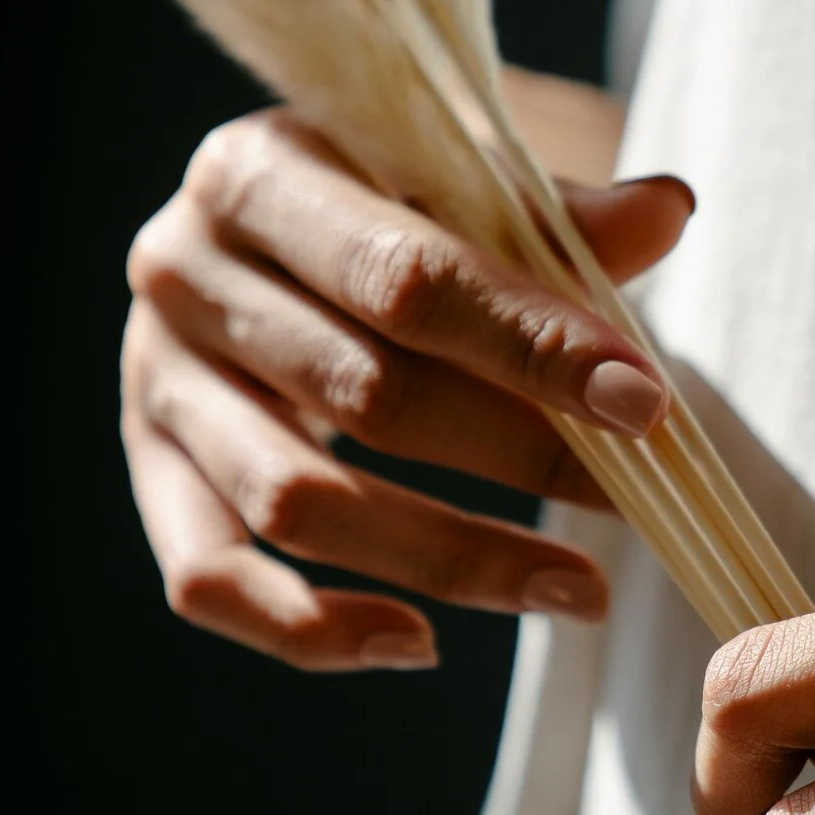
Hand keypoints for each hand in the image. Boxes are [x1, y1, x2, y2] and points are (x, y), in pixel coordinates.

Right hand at [122, 103, 692, 669]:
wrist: (270, 223)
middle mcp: (182, 272)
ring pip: (294, 503)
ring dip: (449, 560)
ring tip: (577, 591)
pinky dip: (311, 628)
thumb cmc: (381, 196)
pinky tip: (421, 643)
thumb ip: (552, 210)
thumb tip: (666, 210)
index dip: (531, 345)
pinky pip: (208, 578)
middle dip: (520, 455)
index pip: (405, 276)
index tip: (646, 405)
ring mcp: (154, 381)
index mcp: (258, 171)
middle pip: (364, 394)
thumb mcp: (455, 176)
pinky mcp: (149, 471)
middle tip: (640, 502)